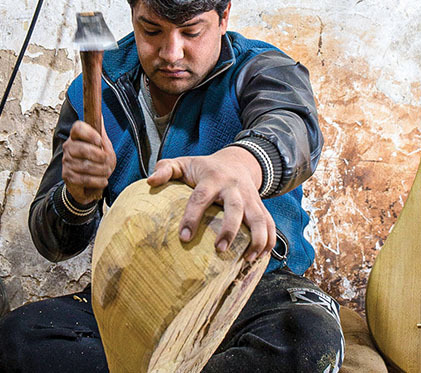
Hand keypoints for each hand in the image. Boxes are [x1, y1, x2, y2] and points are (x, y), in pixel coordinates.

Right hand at [62, 120, 115, 204]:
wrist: (89, 182)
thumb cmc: (97, 160)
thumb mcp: (103, 145)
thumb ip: (101, 132)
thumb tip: (100, 115)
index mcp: (76, 136)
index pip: (77, 128)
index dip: (89, 134)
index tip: (99, 141)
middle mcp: (68, 147)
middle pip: (82, 149)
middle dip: (100, 157)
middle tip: (108, 161)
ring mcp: (66, 162)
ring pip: (85, 166)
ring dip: (102, 170)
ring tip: (107, 171)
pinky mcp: (67, 176)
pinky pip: (84, 179)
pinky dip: (98, 181)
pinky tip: (103, 180)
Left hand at [146, 146, 275, 261]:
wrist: (237, 161)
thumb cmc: (204, 168)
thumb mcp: (184, 163)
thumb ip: (165, 169)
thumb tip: (150, 182)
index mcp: (212, 178)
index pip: (201, 197)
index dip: (192, 217)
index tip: (183, 238)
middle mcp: (234, 187)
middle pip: (235, 208)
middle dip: (230, 229)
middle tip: (220, 249)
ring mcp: (250, 197)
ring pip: (260, 217)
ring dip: (257, 239)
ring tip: (248, 260)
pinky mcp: (260, 206)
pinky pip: (270, 224)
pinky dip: (270, 241)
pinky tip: (262, 257)